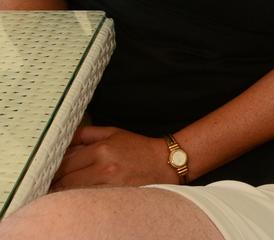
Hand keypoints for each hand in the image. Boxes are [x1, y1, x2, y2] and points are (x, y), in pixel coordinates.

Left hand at [51, 126, 178, 189]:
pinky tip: (76, 198)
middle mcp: (104, 167)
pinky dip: (77, 201)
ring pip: (73, 194)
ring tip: (61, 191)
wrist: (164, 163)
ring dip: (63, 194)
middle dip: (55, 182)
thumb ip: (87, 134)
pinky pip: (86, 202)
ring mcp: (108, 185)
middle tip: (50, 183)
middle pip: (65, 180)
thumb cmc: (139, 148)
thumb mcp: (114, 133)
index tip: (48, 171)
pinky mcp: (113, 198)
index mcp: (102, 149)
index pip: (65, 163)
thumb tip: (65, 136)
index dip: (53, 168)